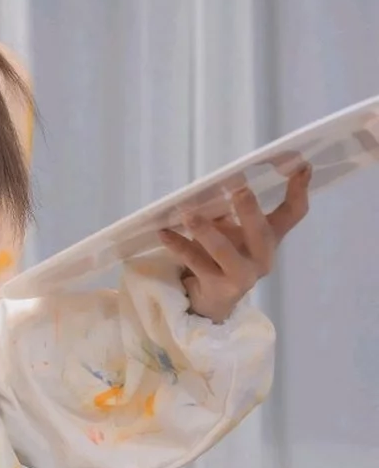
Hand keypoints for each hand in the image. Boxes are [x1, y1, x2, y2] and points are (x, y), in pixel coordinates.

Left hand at [157, 162, 311, 322]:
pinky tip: (165, 233)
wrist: (213, 301)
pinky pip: (197, 263)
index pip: (293, 213)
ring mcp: (243, 276)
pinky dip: (179, 246)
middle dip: (250, 210)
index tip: (303, 166)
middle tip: (239, 188)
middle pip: (262, 233)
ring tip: (187, 214)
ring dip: (206, 231)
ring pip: (225, 252)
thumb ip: (226, 210)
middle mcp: (262, 257)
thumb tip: (213, 184)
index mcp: (269, 238)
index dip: (299, 190)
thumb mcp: (231, 230)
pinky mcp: (219, 288)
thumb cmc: (223, 256)